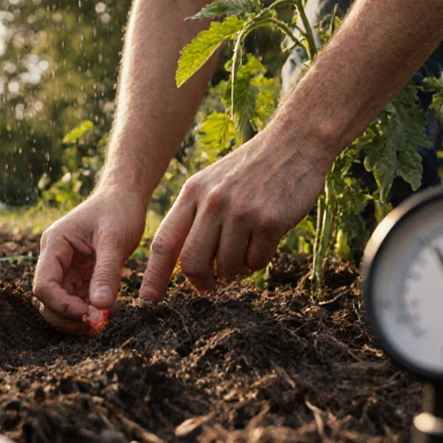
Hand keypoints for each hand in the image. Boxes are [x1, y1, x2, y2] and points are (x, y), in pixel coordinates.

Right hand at [32, 188, 146, 334]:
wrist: (125, 197)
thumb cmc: (118, 210)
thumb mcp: (114, 240)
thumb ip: (106, 273)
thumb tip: (100, 307)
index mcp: (55, 245)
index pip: (44, 286)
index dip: (62, 306)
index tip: (89, 314)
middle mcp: (55, 259)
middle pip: (49, 301)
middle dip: (71, 316)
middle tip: (100, 322)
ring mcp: (67, 269)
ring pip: (63, 306)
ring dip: (83, 316)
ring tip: (110, 314)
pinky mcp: (81, 276)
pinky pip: (79, 301)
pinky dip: (93, 310)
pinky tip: (113, 307)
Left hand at [139, 126, 329, 300]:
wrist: (294, 143)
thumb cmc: (251, 171)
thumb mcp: (213, 184)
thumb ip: (195, 218)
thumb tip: (187, 268)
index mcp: (192, 193)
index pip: (164, 242)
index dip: (154, 275)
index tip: (147, 300)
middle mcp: (212, 202)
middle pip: (192, 263)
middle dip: (201, 281)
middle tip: (210, 285)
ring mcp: (241, 211)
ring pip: (227, 267)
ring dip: (236, 270)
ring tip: (245, 250)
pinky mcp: (270, 221)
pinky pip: (256, 262)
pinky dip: (259, 260)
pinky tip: (265, 240)